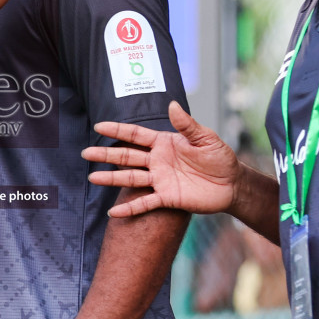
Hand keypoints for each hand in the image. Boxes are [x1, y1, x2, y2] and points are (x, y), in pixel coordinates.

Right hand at [82, 100, 240, 217]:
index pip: (136, 135)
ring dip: (112, 179)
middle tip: (86, 153)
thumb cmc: (220, 158)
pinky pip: (145, 203)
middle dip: (106, 154)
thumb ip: (188, 125)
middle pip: (127, 156)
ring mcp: (160, 180)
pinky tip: (113, 212)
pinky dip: (129, 208)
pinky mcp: (167, 198)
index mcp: (164, 143)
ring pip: (131, 178)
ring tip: (92, 177)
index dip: (117, 130)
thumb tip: (172, 105)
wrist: (232, 184)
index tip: (99, 126)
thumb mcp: (206, 138)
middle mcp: (158, 161)